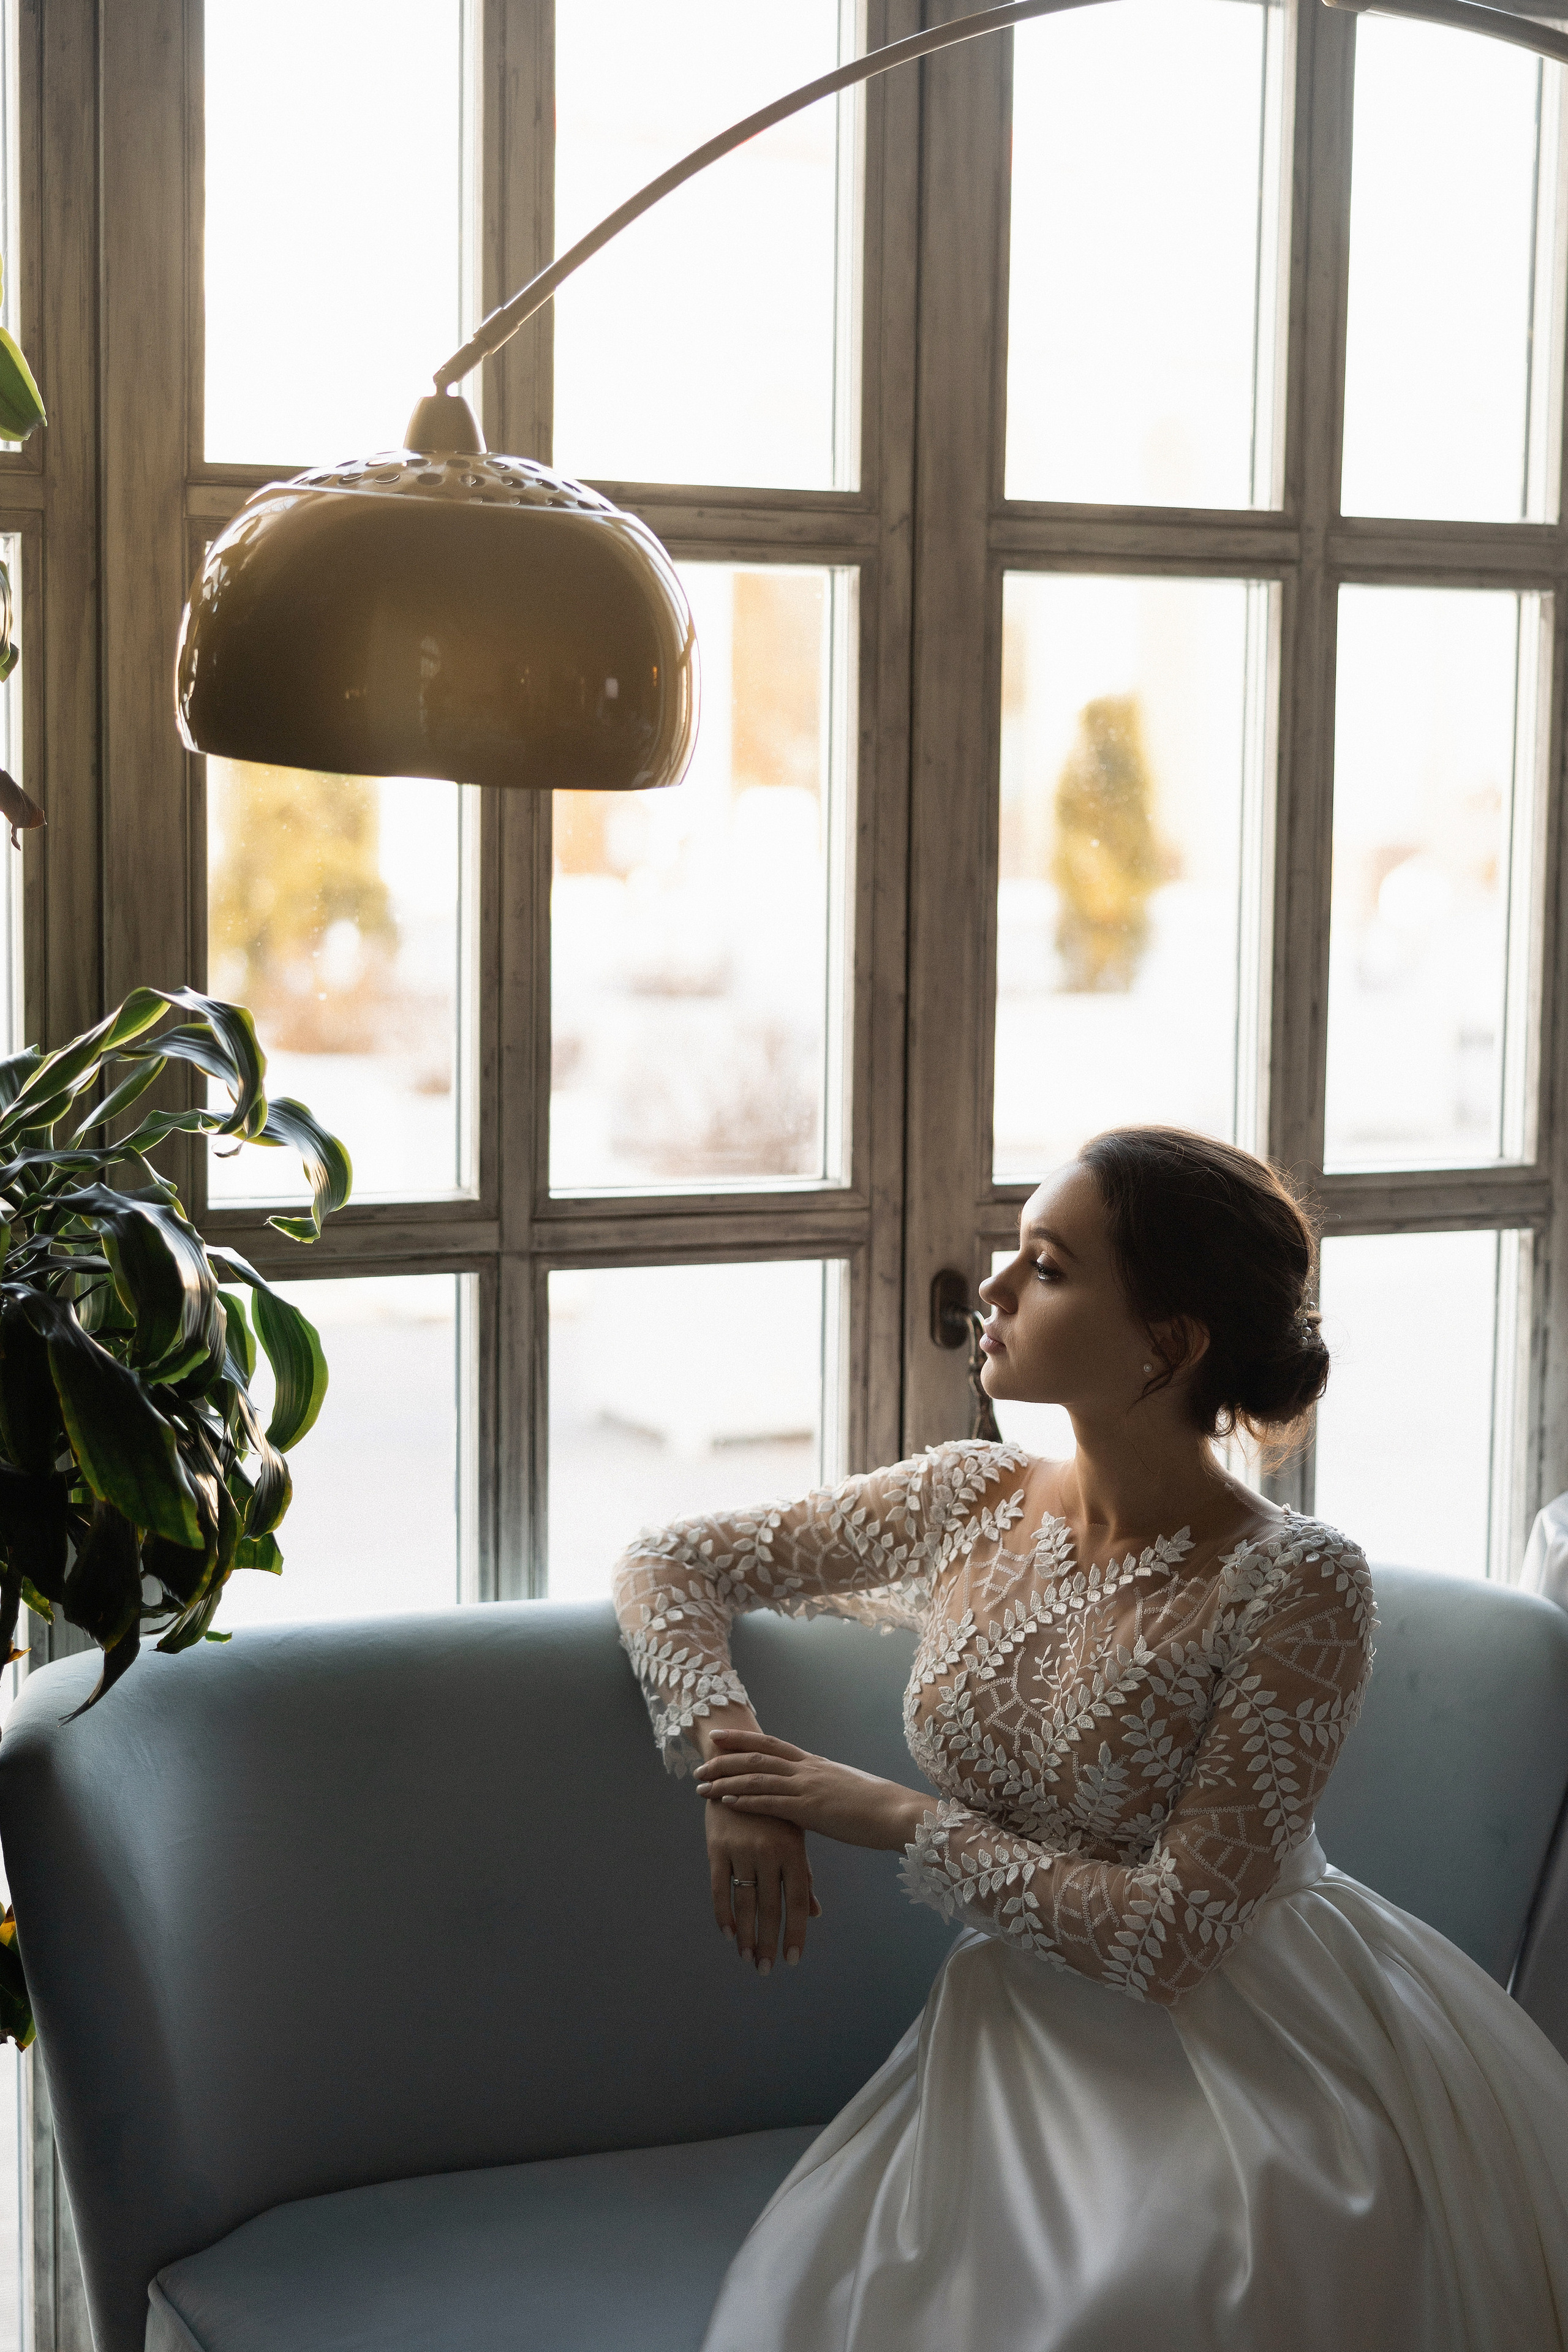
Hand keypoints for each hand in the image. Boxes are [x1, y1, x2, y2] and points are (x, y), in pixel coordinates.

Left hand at [695, 1730, 927, 1852]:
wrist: (897, 1812)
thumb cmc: (877, 1804)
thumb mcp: (844, 1786)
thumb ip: (823, 1784)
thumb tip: (812, 1786)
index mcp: (814, 1763)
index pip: (770, 1745)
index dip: (742, 1739)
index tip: (719, 1736)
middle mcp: (807, 1770)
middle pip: (756, 1757)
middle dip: (725, 1759)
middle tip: (700, 1762)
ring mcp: (808, 1788)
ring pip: (757, 1779)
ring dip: (725, 1781)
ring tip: (701, 1786)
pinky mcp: (810, 1810)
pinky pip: (770, 1803)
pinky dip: (745, 1801)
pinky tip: (726, 1802)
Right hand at [705, 1795, 820, 1975]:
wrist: (738, 1772)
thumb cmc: (775, 1811)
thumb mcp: (794, 1838)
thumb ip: (803, 1877)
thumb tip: (814, 1914)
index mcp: (793, 1850)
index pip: (797, 1901)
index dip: (795, 1932)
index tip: (793, 1960)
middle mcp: (768, 1852)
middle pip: (770, 1907)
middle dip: (768, 1942)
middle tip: (766, 1969)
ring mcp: (742, 1850)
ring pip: (743, 1903)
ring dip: (745, 1935)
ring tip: (747, 1958)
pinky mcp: (717, 1848)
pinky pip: (719, 1888)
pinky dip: (722, 1914)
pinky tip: (727, 1934)